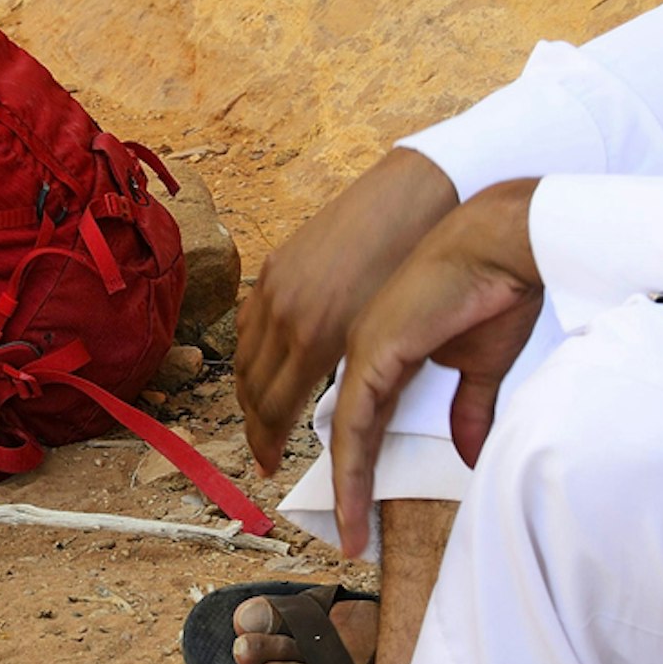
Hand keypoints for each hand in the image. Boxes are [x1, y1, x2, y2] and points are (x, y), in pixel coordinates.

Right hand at [237, 148, 458, 471]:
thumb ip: (358, 374)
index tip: (271, 467)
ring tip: (259, 413)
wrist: (415, 196)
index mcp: (318, 338)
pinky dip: (248, 350)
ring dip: (246, 391)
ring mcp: (276, 285)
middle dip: (254, 426)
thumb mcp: (394, 334)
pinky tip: (262, 360)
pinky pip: (247, 320)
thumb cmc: (419, 266)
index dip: (269, 445)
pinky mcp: (276, 263)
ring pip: (242, 355)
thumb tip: (342, 411)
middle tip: (263, 450)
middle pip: (251, 388)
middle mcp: (286, 313)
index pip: (275, 409)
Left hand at [322, 183, 544, 558]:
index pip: (364, 421)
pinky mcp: (373, 352)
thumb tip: (470, 454)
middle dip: (347, 488)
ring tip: (352, 535)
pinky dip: (353, 467)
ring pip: (345, 436)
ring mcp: (364, 352)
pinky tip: (355, 503)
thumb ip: (469, 410)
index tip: (361, 512)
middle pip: (346, 434)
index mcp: (385, 352)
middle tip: (348, 536)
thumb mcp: (483, 366)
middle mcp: (364, 353)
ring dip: (348, 489)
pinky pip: (355, 423)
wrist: (504, 245)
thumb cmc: (496, 292)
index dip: (361, 467)